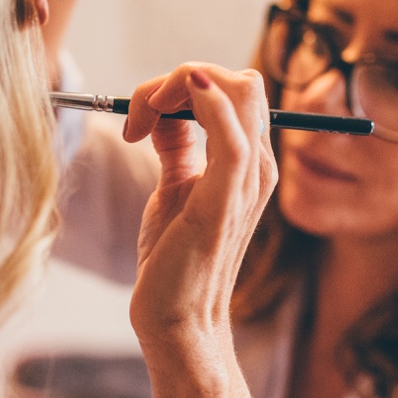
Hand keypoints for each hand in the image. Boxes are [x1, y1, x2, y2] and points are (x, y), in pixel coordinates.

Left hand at [123, 64, 277, 349]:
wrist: (177, 319)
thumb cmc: (174, 259)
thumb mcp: (175, 186)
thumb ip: (177, 144)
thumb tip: (161, 110)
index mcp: (248, 161)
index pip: (234, 88)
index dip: (185, 83)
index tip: (142, 114)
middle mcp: (258, 165)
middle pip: (240, 81)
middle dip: (181, 78)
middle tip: (140, 113)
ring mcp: (247, 181)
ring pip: (237, 90)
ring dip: (178, 85)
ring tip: (140, 120)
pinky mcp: (225, 199)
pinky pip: (230, 133)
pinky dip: (200, 101)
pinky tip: (159, 109)